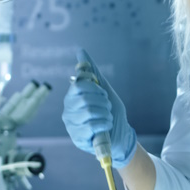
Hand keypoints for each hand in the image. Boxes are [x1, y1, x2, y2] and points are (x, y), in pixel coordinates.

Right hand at [62, 49, 136, 167]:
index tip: (103, 92)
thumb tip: (81, 51)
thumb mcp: (104, 89)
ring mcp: (71, 125)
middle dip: (103, 102)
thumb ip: (92, 72)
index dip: (95, 87)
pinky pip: (91, 126)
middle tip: (107, 107)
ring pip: (88, 112)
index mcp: (72, 96)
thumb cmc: (111, 112)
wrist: (121, 135)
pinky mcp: (77, 138)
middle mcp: (68, 110)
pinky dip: (104, 124)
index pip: (78, 85)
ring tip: (107, 118)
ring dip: (105, 114)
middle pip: (84, 98)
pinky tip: (106, 126)